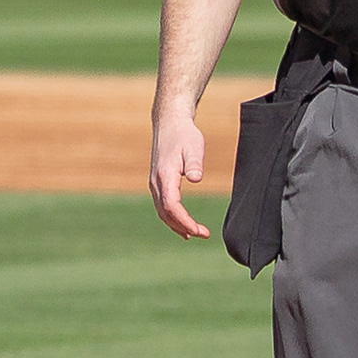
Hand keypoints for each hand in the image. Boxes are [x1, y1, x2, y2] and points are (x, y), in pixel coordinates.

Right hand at [150, 110, 211, 241]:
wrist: (169, 123)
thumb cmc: (184, 134)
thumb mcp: (194, 146)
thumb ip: (195, 163)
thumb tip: (196, 179)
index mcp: (165, 175)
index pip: (172, 205)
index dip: (185, 221)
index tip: (199, 231)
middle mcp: (156, 182)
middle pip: (165, 213)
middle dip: (183, 227)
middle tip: (203, 234)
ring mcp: (154, 183)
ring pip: (161, 212)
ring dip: (176, 225)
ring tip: (194, 234)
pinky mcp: (157, 182)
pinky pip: (161, 206)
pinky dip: (171, 219)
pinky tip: (182, 226)